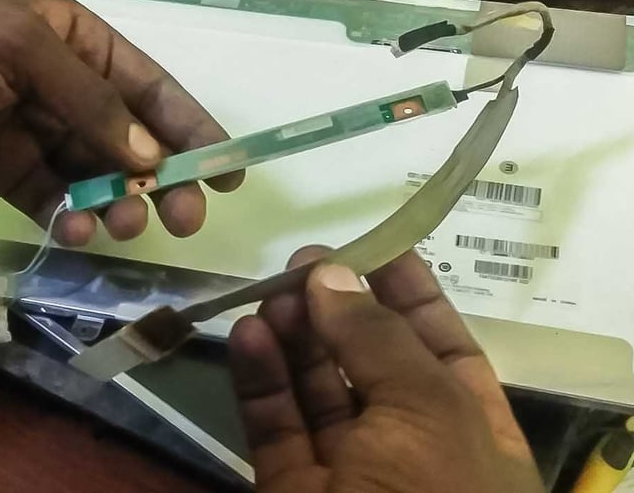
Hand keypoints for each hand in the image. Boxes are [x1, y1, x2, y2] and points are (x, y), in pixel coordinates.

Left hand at [0, 0, 242, 244]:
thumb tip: (150, 161)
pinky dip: (70, 219)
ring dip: (117, 204)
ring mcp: (39, 135)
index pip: (152, 91)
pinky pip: (55, 201)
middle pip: (134, 141)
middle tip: (186, 218)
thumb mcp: (22, 53)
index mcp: (82, 45)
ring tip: (120, 225)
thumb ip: (92, 106)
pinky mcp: (8, 174)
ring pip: (99, 178)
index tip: (229, 172)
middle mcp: (69, 90)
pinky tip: (71, 229)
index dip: (195, 129)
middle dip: (164, 179)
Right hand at [229, 248, 543, 492]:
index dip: (407, 291)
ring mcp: (347, 468)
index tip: (373, 245)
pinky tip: (247, 334)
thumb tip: (333, 273)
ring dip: (292, 336)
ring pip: (315, 388)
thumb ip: (377, 337)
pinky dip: (258, 378)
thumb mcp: (427, 411)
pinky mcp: (291, 489)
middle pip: (367, 358)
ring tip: (268, 292)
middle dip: (337, 307)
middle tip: (302, 262)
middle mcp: (407, 442)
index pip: (438, 342)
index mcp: (465, 423)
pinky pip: (273, 426)